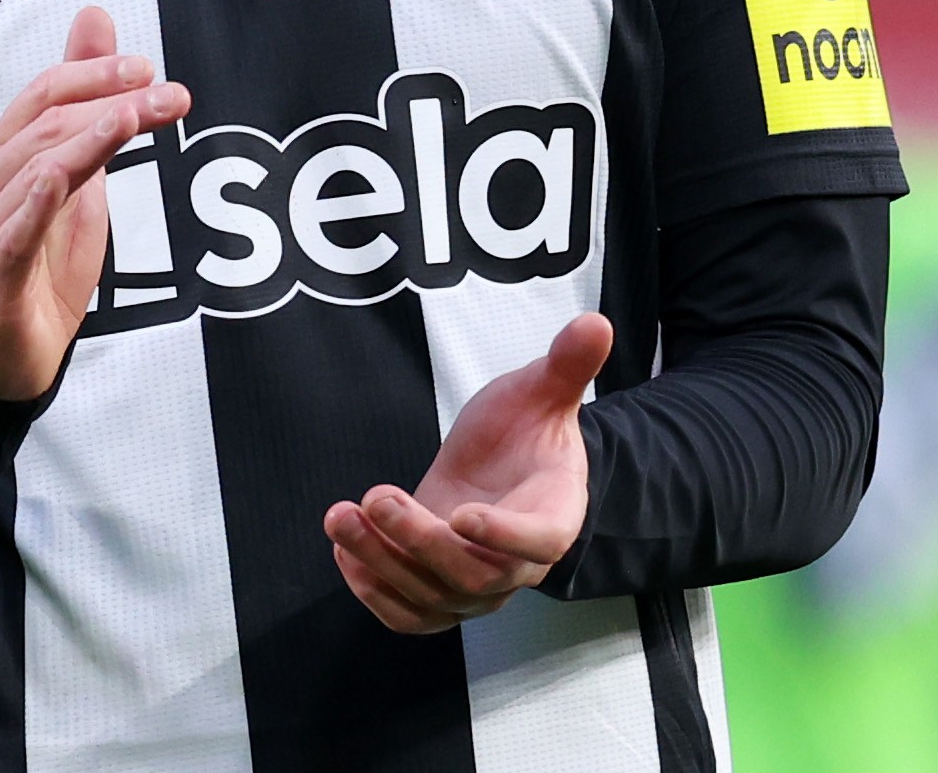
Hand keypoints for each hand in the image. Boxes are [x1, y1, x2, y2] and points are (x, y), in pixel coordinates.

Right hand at [0, 5, 190, 400]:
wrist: (4, 359)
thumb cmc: (39, 266)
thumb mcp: (76, 180)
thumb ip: (86, 109)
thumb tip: (97, 26)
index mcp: (7, 159)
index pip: (44, 96)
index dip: (93, 75)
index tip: (148, 70)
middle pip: (44, 126)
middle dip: (107, 101)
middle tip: (163, 91)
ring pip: (30, 172)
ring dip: (83, 140)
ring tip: (127, 119)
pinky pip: (11, 236)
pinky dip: (32, 204)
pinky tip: (58, 178)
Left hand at [323, 312, 611, 631]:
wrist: (502, 469)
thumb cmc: (525, 430)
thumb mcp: (542, 392)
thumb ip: (566, 366)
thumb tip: (596, 323)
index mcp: (553, 517)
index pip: (538, 541)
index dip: (503, 536)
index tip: (463, 514)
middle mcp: (516, 565)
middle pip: (472, 575)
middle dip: (417, 541)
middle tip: (375, 495)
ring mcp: (476, 587)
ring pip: (432, 596)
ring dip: (381, 562)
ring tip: (340, 517)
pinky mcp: (439, 595)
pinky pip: (410, 616)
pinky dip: (374, 593)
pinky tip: (345, 552)